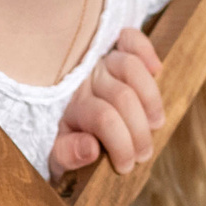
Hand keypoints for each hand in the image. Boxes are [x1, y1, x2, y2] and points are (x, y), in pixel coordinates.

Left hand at [50, 27, 164, 178]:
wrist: (50, 118)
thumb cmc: (61, 140)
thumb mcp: (56, 155)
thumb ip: (68, 154)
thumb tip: (91, 148)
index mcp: (69, 106)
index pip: (104, 118)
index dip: (122, 145)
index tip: (126, 167)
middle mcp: (83, 79)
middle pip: (124, 97)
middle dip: (139, 131)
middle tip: (143, 154)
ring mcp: (99, 62)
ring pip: (131, 67)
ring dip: (151, 99)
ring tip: (155, 124)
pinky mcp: (112, 50)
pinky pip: (129, 38)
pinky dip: (145, 49)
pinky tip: (156, 69)